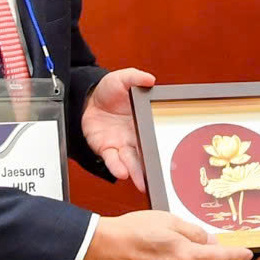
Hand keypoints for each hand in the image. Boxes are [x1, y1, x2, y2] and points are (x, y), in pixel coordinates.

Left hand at [82, 66, 154, 192]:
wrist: (87, 99)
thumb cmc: (109, 91)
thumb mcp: (122, 78)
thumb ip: (135, 77)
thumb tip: (150, 79)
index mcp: (143, 121)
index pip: (156, 135)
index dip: (163, 144)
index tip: (172, 154)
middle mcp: (134, 137)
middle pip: (146, 153)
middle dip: (153, 166)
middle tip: (161, 177)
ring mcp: (120, 145)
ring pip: (131, 162)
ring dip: (136, 172)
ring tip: (142, 181)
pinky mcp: (106, 149)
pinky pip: (112, 160)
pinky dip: (117, 167)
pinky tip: (122, 172)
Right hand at [87, 209, 249, 259]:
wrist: (103, 249)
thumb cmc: (133, 229)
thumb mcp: (168, 220)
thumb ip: (194, 232)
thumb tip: (210, 241)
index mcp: (185, 256)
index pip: (223, 259)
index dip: (238, 256)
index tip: (247, 253)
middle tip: (223, 253)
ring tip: (193, 254)